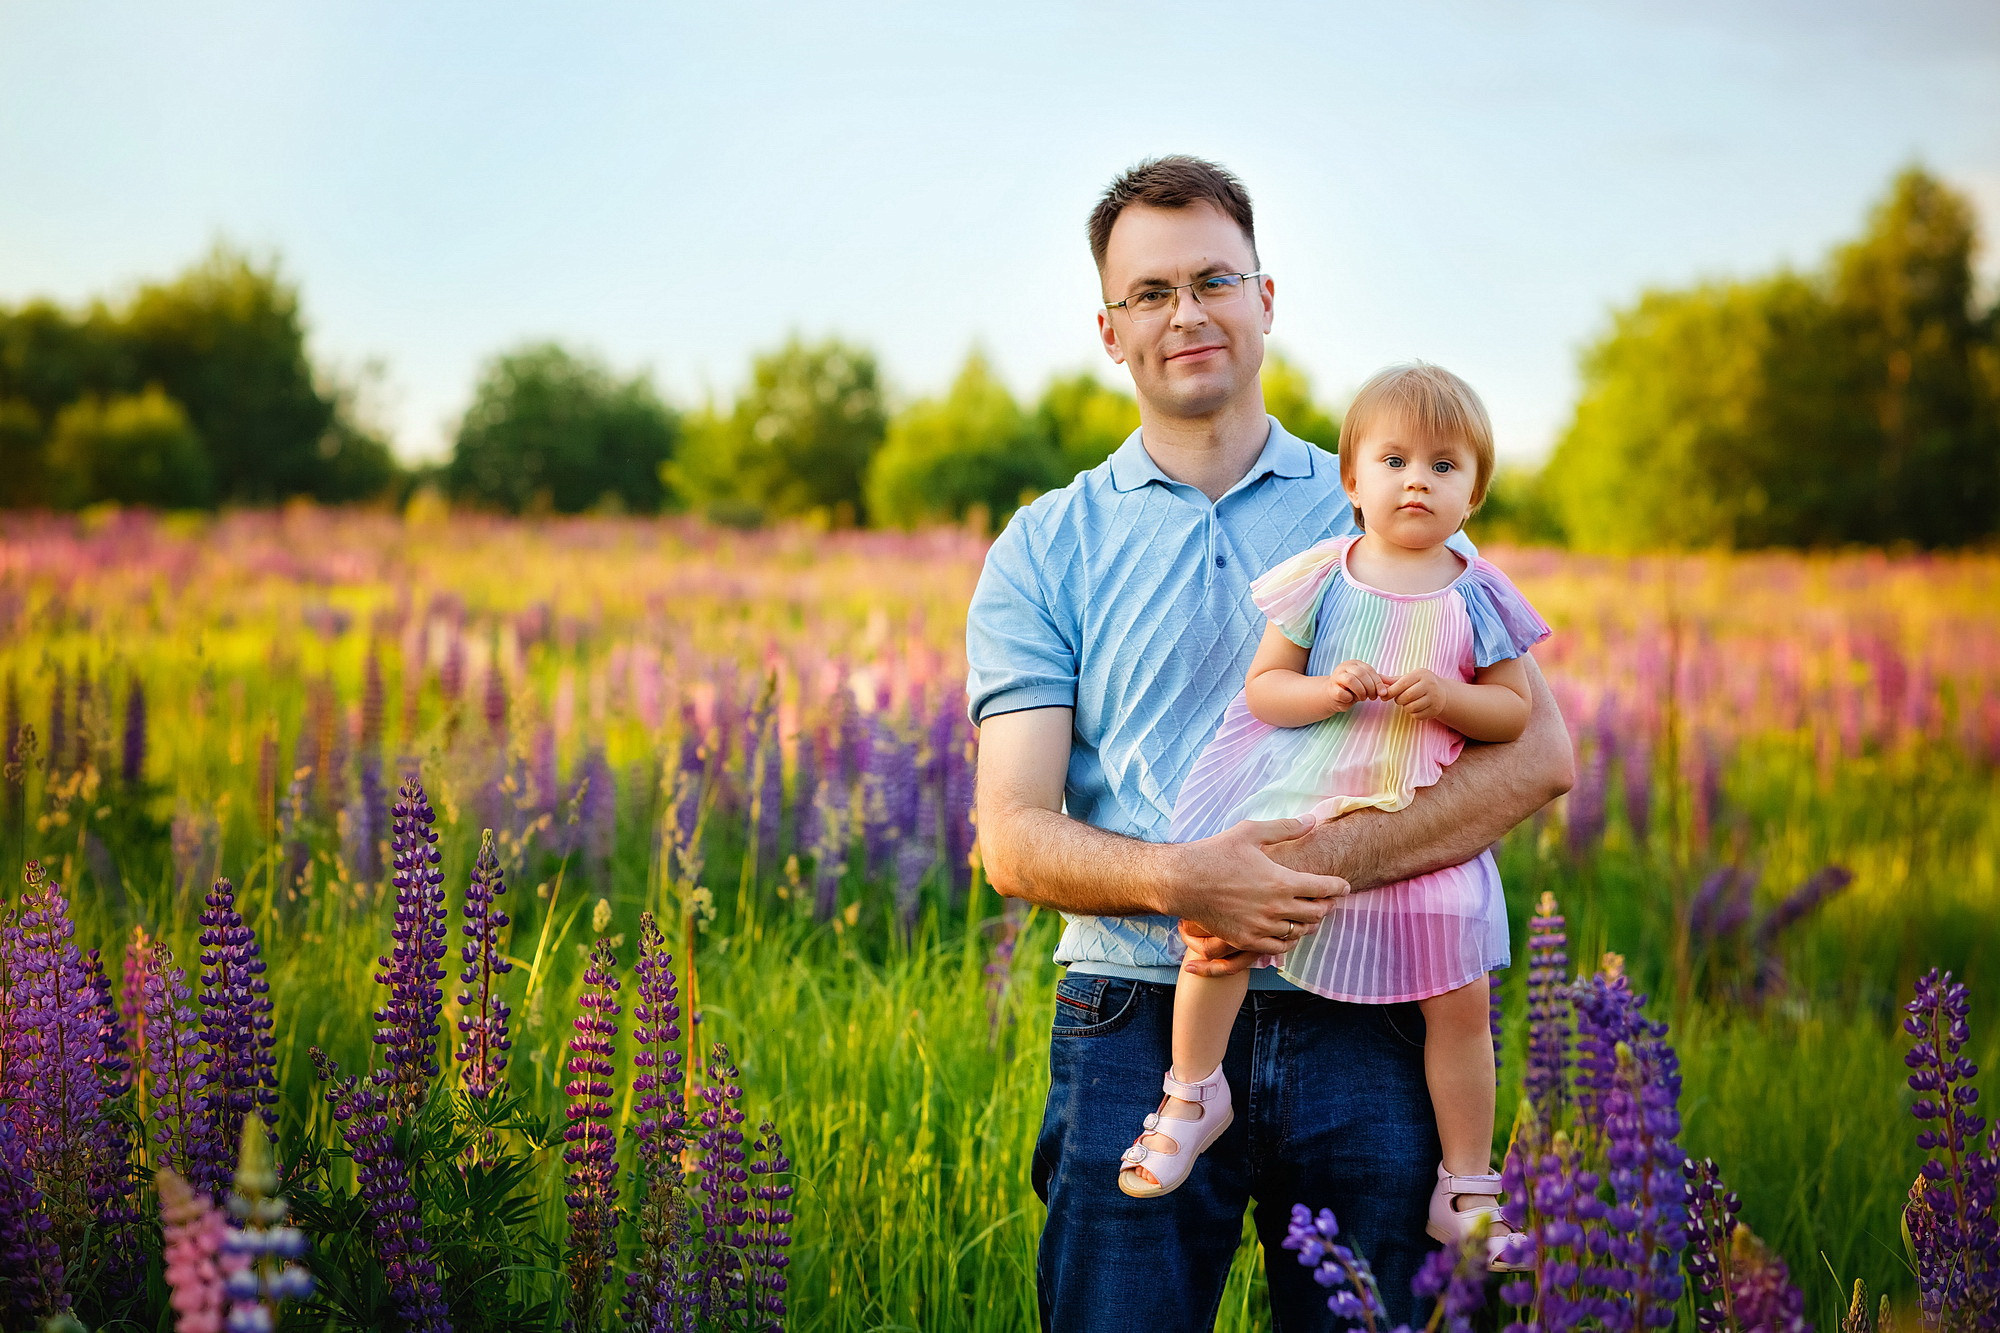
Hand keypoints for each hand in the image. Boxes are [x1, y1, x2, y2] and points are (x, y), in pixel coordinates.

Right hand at [1167, 815, 1349, 973]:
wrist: (1183, 881)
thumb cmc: (1215, 853)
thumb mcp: (1250, 832)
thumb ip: (1285, 827)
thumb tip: (1312, 821)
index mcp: (1281, 881)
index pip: (1324, 888)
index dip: (1338, 887)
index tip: (1343, 886)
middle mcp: (1276, 908)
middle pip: (1317, 912)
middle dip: (1327, 905)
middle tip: (1329, 899)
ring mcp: (1261, 927)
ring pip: (1300, 931)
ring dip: (1309, 923)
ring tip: (1310, 914)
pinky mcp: (1246, 939)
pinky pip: (1279, 947)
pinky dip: (1290, 940)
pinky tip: (1288, 931)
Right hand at [1323, 660, 1383, 713]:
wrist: (1333, 696)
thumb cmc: (1352, 689)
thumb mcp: (1367, 683)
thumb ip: (1379, 682)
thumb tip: (1394, 683)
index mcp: (1355, 663)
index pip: (1370, 670)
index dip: (1378, 682)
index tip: (1382, 693)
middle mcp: (1344, 667)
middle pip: (1361, 674)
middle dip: (1370, 687)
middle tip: (1372, 697)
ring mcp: (1336, 676)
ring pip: (1351, 680)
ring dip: (1360, 692)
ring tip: (1363, 698)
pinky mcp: (1331, 688)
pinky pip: (1342, 693)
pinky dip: (1349, 698)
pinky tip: (1350, 699)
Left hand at [1383, 668, 1450, 720]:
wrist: (1442, 693)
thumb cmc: (1420, 684)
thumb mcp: (1409, 678)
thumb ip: (1393, 680)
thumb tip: (1377, 678)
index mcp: (1421, 675)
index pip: (1403, 683)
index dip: (1391, 691)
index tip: (1385, 695)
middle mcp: (1430, 685)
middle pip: (1406, 696)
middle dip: (1398, 700)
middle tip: (1399, 699)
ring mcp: (1434, 698)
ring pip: (1411, 707)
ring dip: (1405, 707)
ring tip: (1408, 703)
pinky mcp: (1434, 710)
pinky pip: (1417, 716)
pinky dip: (1413, 714)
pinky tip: (1416, 708)